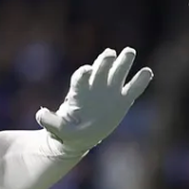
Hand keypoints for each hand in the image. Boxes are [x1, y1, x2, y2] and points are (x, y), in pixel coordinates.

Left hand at [35, 47, 153, 153]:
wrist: (80, 136)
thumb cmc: (67, 130)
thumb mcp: (56, 128)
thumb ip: (49, 121)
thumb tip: (40, 114)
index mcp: (79, 91)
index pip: (82, 77)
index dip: (84, 73)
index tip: (88, 70)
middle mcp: (95, 86)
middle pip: (100, 68)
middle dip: (104, 60)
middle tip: (110, 53)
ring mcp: (109, 91)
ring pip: (117, 73)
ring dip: (123, 62)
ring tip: (129, 52)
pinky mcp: (122, 100)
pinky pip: (133, 89)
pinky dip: (140, 81)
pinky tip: (148, 72)